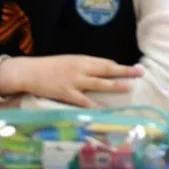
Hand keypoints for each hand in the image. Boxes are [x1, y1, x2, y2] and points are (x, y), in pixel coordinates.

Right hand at [0, 55, 142, 108]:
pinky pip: (83, 100)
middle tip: (139, 72)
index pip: (105, 62)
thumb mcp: (69, 61)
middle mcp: (81, 69)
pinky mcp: (66, 93)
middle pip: (107, 69)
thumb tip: (100, 71)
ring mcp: (74, 81)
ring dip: (114, 85)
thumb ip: (84, 66)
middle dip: (124, 71)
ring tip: (128, 87)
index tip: (132, 69)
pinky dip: (93, 104)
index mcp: (82, 60)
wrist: (29, 71)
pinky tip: (104, 108)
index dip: (118, 66)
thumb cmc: (49, 66)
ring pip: (99, 83)